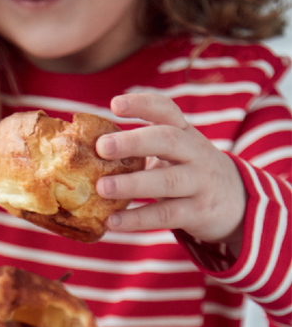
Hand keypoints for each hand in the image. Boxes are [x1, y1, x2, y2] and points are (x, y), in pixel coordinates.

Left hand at [95, 93, 246, 250]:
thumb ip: (144, 149)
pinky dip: (138, 219)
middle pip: (167, 140)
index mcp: (185, 133)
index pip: (167, 110)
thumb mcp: (176, 154)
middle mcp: (195, 153)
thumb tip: (89, 151)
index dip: (142, 104)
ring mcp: (199, 182)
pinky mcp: (198, 212)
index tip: (115, 104)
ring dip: (132, 184)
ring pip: (167, 180)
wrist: (236, 202)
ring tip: (101, 188)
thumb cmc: (190, 173)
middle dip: (134, 141)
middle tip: (101, 146)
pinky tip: (113, 221)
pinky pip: (166, 215)